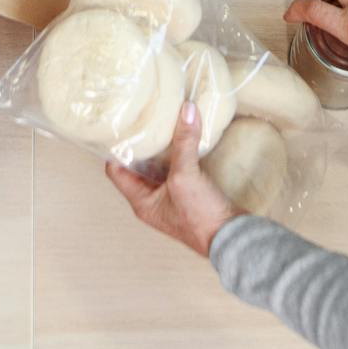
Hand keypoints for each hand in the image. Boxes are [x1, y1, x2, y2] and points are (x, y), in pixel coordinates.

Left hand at [103, 100, 239, 256]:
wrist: (231, 238)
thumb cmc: (200, 216)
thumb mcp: (185, 176)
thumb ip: (184, 143)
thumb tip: (186, 110)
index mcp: (141, 201)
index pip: (116, 171)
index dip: (116, 148)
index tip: (123, 126)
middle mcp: (153, 201)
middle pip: (139, 166)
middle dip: (142, 143)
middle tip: (144, 118)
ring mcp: (172, 199)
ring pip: (161, 167)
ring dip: (163, 147)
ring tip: (164, 122)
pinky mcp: (190, 196)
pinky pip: (180, 170)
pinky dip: (181, 154)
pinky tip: (187, 138)